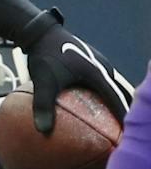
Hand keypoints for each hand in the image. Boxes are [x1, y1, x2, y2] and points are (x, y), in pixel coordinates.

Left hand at [20, 11, 135, 132]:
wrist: (40, 32)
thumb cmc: (44, 55)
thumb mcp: (42, 82)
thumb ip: (43, 106)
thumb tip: (42, 131)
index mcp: (98, 74)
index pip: (117, 101)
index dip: (124, 118)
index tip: (127, 135)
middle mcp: (104, 69)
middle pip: (120, 95)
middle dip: (123, 114)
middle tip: (123, 133)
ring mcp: (100, 64)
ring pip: (112, 89)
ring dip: (115, 104)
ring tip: (114, 124)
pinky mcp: (93, 63)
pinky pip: (102, 83)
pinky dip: (104, 96)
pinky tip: (96, 108)